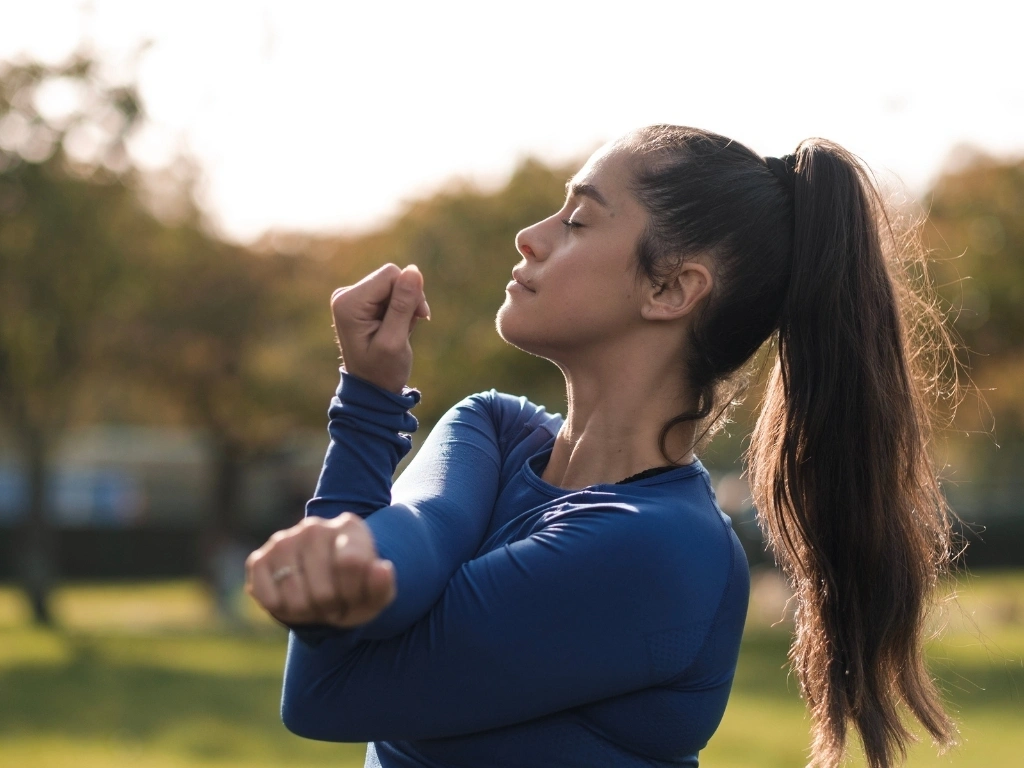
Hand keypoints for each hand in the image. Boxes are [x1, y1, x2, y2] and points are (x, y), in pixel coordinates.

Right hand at [245, 512, 395, 627]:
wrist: (326, 588)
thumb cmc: (354, 589)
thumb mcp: (375, 594)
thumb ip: (383, 584)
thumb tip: (382, 569)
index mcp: (349, 527)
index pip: (351, 562)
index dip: (353, 592)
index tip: (355, 596)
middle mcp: (315, 527)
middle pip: (323, 591)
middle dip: (330, 607)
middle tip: (334, 603)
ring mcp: (284, 540)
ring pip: (295, 598)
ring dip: (308, 612)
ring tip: (315, 602)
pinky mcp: (259, 559)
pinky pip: (268, 598)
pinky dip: (282, 610)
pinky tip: (292, 599)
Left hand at [331, 263, 429, 393]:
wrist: (372, 389)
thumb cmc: (382, 371)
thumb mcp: (395, 340)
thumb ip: (403, 305)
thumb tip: (413, 270)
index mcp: (348, 302)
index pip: (390, 275)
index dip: (410, 293)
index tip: (415, 319)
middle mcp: (346, 295)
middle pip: (392, 277)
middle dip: (407, 301)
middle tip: (405, 329)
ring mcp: (353, 298)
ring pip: (395, 285)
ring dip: (405, 308)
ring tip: (399, 332)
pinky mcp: (363, 302)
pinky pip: (392, 293)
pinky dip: (400, 310)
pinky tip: (396, 328)